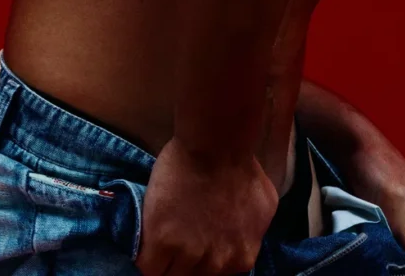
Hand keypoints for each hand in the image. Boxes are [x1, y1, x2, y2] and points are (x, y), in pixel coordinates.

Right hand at [135, 136, 278, 275]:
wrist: (216, 143)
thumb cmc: (240, 166)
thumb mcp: (260, 209)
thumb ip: (248, 236)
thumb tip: (238, 242)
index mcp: (241, 259)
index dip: (199, 267)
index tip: (190, 256)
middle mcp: (217, 265)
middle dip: (182, 267)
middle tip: (175, 248)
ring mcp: (189, 255)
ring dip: (163, 262)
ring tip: (159, 245)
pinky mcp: (160, 242)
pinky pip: (146, 267)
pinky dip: (144, 258)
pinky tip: (146, 243)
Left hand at [337, 135, 404, 257]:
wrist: (345, 141)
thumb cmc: (378, 167)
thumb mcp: (400, 203)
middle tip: (394, 268)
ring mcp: (385, 211)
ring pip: (391, 241)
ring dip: (385, 250)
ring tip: (379, 261)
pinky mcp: (365, 210)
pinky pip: (372, 233)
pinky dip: (370, 240)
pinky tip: (365, 248)